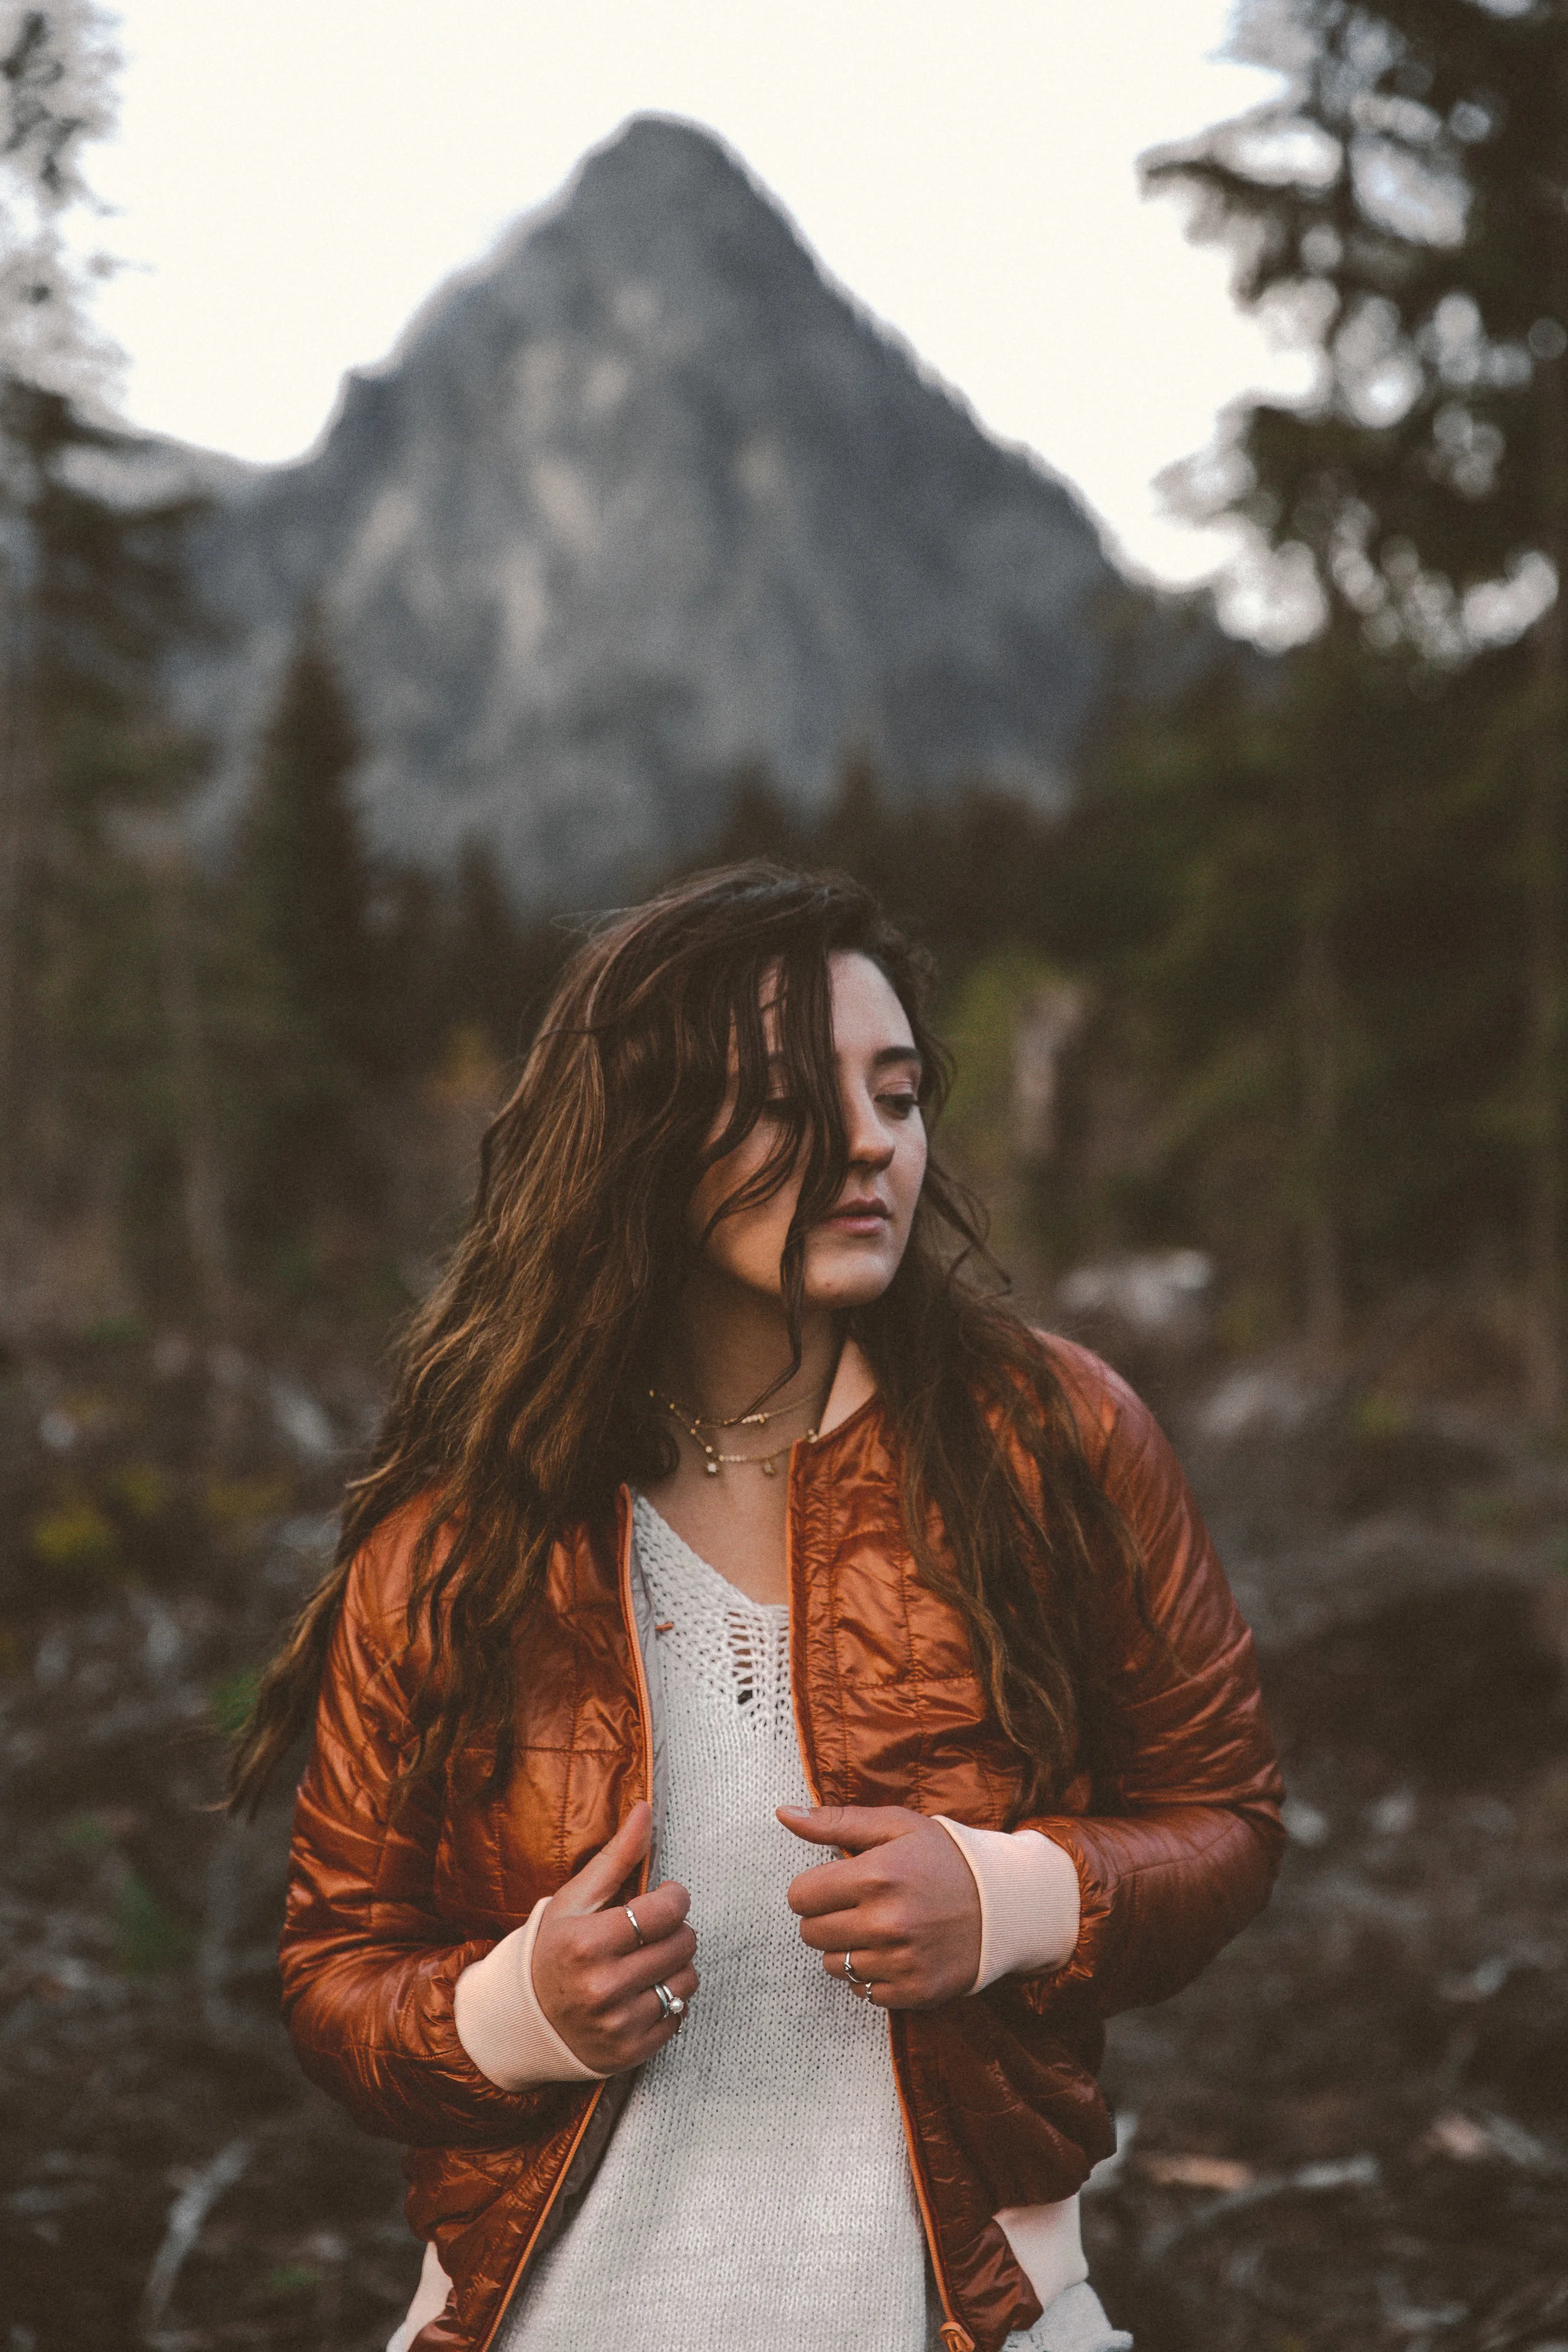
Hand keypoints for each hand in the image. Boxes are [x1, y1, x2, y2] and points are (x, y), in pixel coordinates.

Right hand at [530, 1802, 698, 2072]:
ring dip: (677, 1965)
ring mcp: (617, 2025)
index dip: (675, 1897)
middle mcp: (602, 1987)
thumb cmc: (553, 1950)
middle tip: (654, 1930)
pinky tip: (645, 1991)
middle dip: (676, 1930)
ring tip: (650, 1960)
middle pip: (682, 1944)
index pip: (665, 1911)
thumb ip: (615, 1856)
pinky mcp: (630, 2053)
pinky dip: (670, 2000)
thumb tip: (645, 1810)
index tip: (665, 1897)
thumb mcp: (574, 1899)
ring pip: (687, 1980)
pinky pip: (679, 2016)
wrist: (524, 2021)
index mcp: (586, 1943)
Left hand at [778, 1802, 979, 2007]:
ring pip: (833, 1966)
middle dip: (825, 1918)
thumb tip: (783, 1813)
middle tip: (856, 1906)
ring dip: (847, 1948)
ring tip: (878, 1928)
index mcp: (877, 1875)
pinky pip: (863, 1992)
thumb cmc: (944, 1859)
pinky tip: (895, 1952)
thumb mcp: (896, 1826)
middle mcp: (886, 1922)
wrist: (1005, 1905)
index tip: (833, 1885)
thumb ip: (835, 1822)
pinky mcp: (915, 1992)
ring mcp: (901, 1962)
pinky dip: (873, 1975)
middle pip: (810, 1934)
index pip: (800, 1896)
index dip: (812, 1889)